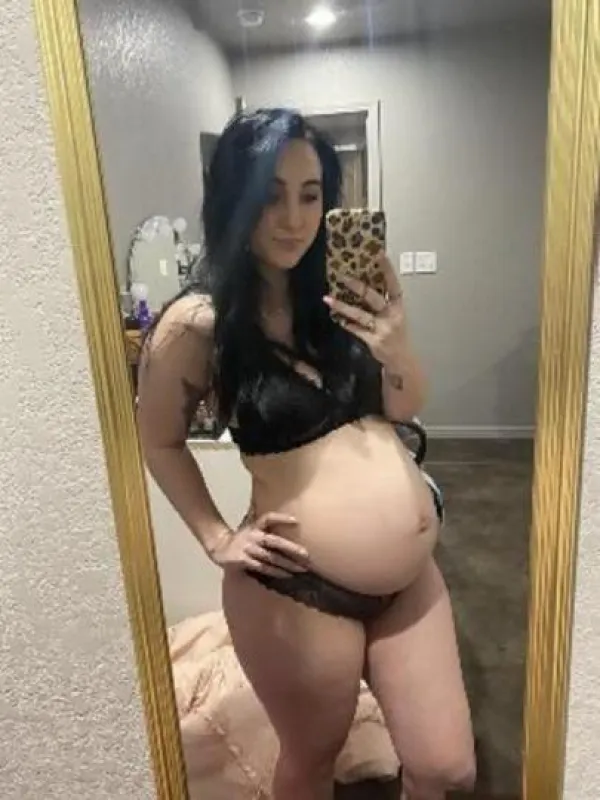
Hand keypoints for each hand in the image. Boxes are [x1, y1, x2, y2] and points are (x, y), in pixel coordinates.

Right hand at [211, 512, 310, 577]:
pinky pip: (262, 567)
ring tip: (300, 569)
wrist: (219, 547)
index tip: (296, 521)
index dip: (282, 518)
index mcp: (255, 526)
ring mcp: (248, 549)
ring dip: (287, 564)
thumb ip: (265, 524)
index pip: (269, 518)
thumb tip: (288, 517)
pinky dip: (274, 572)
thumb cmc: (241, 538)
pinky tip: (286, 575)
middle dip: (291, 549)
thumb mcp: (251, 526)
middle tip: (306, 555)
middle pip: (274, 541)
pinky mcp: (243, 560)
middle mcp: (253, 536)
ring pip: (270, 557)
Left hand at [323, 253, 406, 368]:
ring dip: (343, 306)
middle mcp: (392, 316)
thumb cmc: (396, 334)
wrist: (402, 360)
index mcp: (399, 307)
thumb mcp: (395, 316)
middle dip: (358, 286)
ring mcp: (383, 329)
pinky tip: (336, 318)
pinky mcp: (374, 341)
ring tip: (328, 299)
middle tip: (342, 276)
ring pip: (361, 315)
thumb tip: (364, 285)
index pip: (394, 285)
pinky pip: (357, 330)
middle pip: (374, 298)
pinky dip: (347, 324)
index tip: (379, 254)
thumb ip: (383, 303)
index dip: (388, 270)